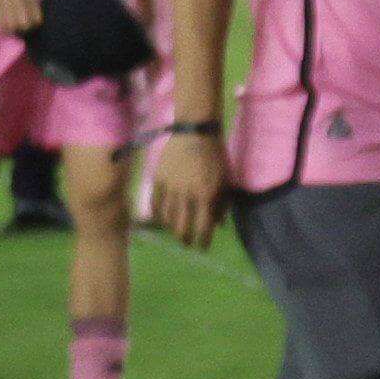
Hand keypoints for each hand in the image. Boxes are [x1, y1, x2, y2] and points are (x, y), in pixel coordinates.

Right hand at [145, 125, 230, 249]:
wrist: (195, 131)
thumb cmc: (215, 156)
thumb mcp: (224, 181)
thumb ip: (222, 204)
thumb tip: (219, 226)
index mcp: (206, 195)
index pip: (203, 227)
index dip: (202, 241)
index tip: (202, 247)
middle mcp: (186, 194)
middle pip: (182, 227)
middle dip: (185, 239)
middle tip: (187, 242)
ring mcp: (170, 187)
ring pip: (167, 218)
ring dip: (172, 229)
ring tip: (176, 231)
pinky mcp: (158, 179)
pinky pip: (155, 204)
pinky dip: (158, 215)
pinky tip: (162, 219)